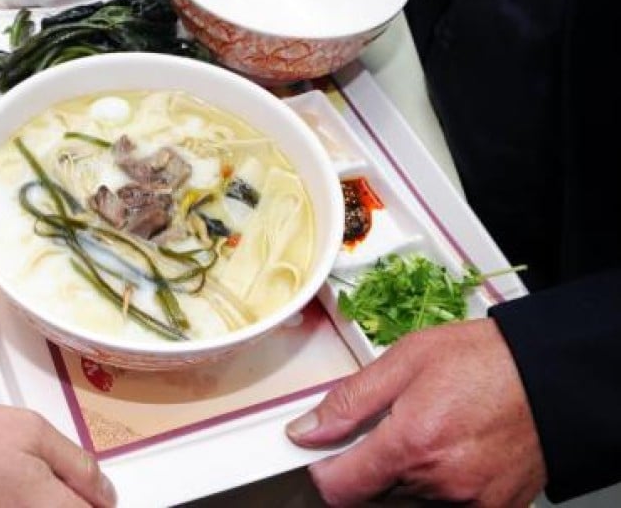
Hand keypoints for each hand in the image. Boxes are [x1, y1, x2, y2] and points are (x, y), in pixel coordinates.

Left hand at [286, 319, 545, 505]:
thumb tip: (306, 430)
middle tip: (391, 428)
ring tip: (428, 434)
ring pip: (407, 500)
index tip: (325, 455)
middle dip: (369, 464)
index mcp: (411, 442)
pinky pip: (444, 507)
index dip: (325, 471)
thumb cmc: (483, 361)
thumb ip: (349, 401)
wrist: (549, 375)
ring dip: (403, 476)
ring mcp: (469, 501)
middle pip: (373, 493)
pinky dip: (436, 486)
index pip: (340, 488)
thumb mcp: (404, 361)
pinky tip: (450, 454)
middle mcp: (439, 480)